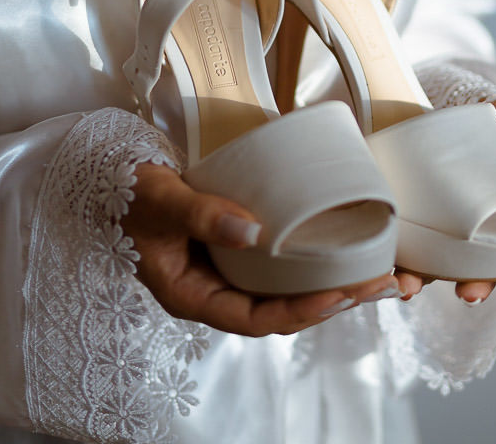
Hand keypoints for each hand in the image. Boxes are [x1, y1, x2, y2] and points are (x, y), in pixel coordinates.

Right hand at [123, 162, 401, 335]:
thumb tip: (252, 230)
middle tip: (379, 283)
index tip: (340, 296)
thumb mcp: (161, 201)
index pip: (255, 319)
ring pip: (286, 288)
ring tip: (376, 272)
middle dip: (332, 301)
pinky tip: (343, 247)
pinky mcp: (239, 247)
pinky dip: (312, 257)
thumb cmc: (132, 194)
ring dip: (330, 281)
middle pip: (281, 309)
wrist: (116, 177)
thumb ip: (200, 213)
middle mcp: (216, 291)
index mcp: (194, 297)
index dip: (300, 313)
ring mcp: (229, 271)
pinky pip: (281, 262)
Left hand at [393, 100, 495, 304]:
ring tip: (411, 289)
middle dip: (478, 286)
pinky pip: (400, 250)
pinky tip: (388, 272)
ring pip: (435, 268)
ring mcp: (437, 232)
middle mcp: (473, 234)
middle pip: (481, 270)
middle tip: (470, 294)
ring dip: (424, 283)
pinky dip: (394, 265)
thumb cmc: (477, 124)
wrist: (427, 113)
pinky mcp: (405, 222)